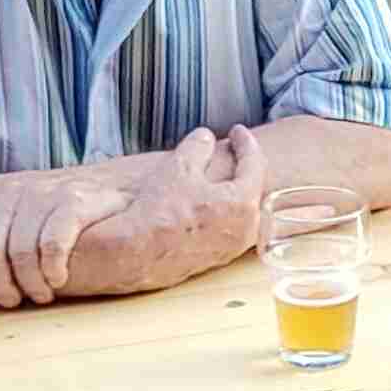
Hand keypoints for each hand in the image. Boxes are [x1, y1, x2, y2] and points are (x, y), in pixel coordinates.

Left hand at [0, 161, 142, 305]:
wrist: (114, 187)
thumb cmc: (53, 213)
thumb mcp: (11, 213)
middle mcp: (8, 189)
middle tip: (11, 301)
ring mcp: (41, 192)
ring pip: (20, 252)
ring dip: (30, 284)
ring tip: (41, 295)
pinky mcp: (73, 201)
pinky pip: (52, 245)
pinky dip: (53, 270)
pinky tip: (58, 279)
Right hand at [123, 126, 272, 271]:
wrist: (136, 252)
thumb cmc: (160, 210)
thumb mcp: (179, 168)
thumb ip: (198, 147)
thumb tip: (206, 137)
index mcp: (243, 203)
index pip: (255, 164)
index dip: (245, 143)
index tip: (237, 131)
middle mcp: (246, 229)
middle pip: (254, 190)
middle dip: (246, 168)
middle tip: (236, 151)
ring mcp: (233, 248)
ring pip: (244, 212)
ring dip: (236, 191)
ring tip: (222, 177)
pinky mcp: (217, 260)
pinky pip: (231, 229)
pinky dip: (226, 212)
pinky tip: (209, 204)